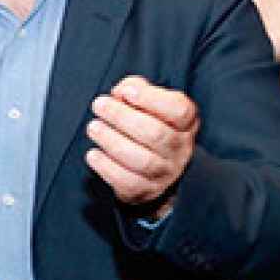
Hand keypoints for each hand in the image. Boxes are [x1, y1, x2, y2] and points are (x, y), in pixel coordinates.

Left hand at [84, 76, 197, 213]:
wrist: (154, 169)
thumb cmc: (148, 125)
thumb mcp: (148, 102)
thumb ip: (136, 89)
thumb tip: (122, 92)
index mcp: (185, 122)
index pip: (179, 110)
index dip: (151, 99)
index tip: (125, 92)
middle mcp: (180, 148)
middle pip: (155, 134)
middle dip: (121, 117)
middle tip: (99, 105)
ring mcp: (165, 172)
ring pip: (141, 160)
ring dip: (111, 140)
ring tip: (94, 127)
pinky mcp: (146, 189)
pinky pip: (127, 181)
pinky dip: (106, 167)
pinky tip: (94, 154)